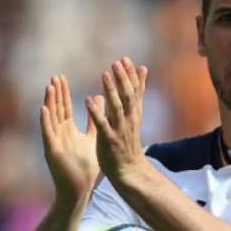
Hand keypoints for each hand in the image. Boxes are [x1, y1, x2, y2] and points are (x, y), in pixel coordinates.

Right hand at [40, 75, 98, 202]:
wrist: (79, 189)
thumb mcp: (91, 139)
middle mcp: (58, 134)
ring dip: (49, 103)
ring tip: (49, 87)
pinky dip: (45, 121)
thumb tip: (98, 102)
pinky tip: (43, 109)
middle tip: (55, 76)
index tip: (61, 77)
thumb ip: (92, 121)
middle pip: (56, 109)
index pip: (64, 107)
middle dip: (56, 93)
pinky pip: (47, 134)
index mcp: (67, 130)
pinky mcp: (51, 151)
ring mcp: (54, 142)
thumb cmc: (84, 167)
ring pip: (51, 119)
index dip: (62, 93)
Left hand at [85, 57, 148, 184]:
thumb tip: (143, 69)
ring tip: (105, 74)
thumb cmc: (128, 141)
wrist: (129, 170)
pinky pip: (102, 124)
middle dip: (123, 79)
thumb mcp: (135, 114)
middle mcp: (129, 119)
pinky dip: (95, 111)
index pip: (135, 91)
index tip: (125, 59)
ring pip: (117, 107)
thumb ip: (137, 93)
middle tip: (117, 62)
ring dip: (111, 90)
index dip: (130, 76)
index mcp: (134, 113)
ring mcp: (119, 130)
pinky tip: (87, 100)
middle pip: (128, 96)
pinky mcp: (109, 140)